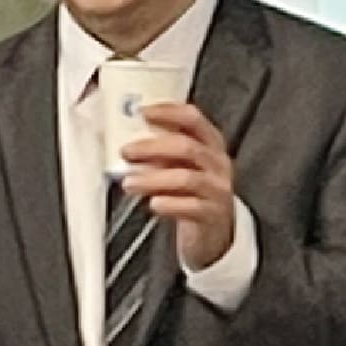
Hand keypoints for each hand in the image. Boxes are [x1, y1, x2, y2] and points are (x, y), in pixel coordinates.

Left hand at [118, 99, 242, 272]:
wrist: (214, 232)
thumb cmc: (191, 193)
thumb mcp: (182, 165)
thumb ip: (162, 151)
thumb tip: (128, 140)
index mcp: (211, 144)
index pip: (193, 119)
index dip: (168, 112)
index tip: (142, 112)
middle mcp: (218, 164)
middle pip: (187, 147)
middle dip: (152, 147)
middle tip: (127, 152)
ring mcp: (218, 189)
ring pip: (186, 178)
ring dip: (152, 179)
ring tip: (129, 183)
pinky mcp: (213, 214)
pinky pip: (191, 207)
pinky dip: (169, 204)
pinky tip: (153, 204)